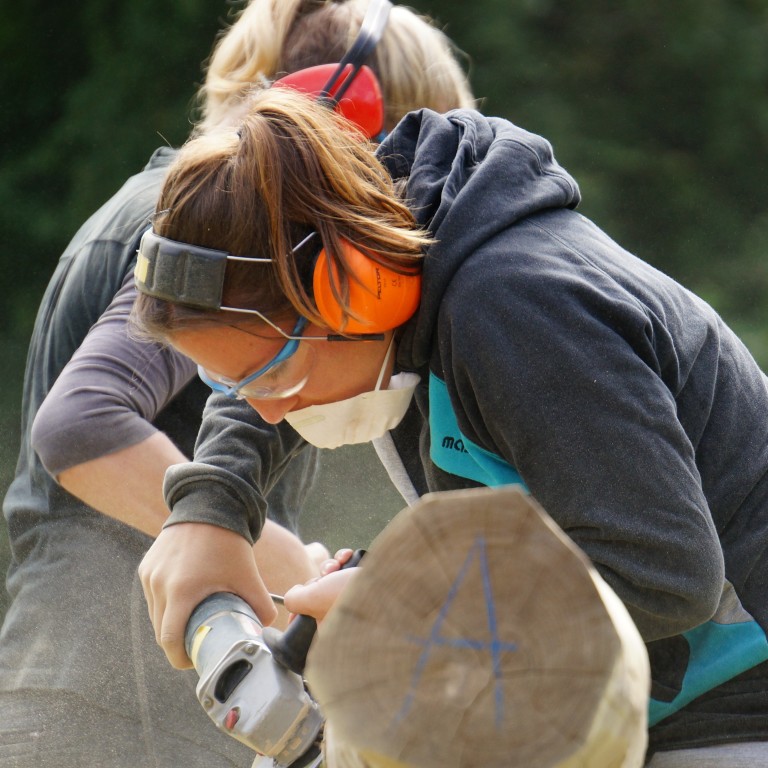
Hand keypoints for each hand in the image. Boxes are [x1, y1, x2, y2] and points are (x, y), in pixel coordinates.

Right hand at [138, 522, 276, 668]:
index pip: (170, 640)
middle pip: (161, 632)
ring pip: (155, 615)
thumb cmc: (229, 542)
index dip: (180, 658)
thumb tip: (266, 629)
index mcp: (182, 591)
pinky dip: (166, 604)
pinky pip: (153, 596)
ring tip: (192, 624)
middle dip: (178, 643)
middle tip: (198, 644)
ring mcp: (150, 575)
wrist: (210, 505)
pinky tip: (183, 601)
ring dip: (170, 624)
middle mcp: (160, 584)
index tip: (195, 660)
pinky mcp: (146, 567)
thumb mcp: (248, 575)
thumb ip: (260, 605)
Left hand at [283, 548, 359, 623]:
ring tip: (338, 566)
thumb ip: (294, 599)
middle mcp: (341, 614)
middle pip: (317, 593)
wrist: (386, 583)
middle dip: (319, 579)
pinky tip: (348, 556)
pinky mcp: (364, 582)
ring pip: (331, 577)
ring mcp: (353, 598)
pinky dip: (344, 558)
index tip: (300, 594)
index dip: (299, 608)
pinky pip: (346, 567)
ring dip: (331, 566)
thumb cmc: (348, 596)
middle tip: (325, 577)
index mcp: (329, 627)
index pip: (306, 622)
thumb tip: (294, 593)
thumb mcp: (311, 600)